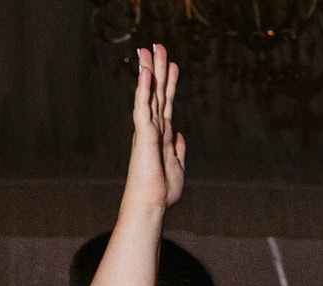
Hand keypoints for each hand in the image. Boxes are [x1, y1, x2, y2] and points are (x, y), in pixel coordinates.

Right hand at [125, 44, 186, 212]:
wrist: (153, 203)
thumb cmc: (163, 189)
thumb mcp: (178, 165)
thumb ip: (178, 148)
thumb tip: (179, 134)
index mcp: (162, 133)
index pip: (166, 101)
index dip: (169, 82)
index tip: (172, 64)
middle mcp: (154, 127)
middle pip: (156, 91)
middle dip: (158, 68)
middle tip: (158, 45)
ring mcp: (147, 129)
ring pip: (148, 93)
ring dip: (149, 71)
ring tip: (149, 49)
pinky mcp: (144, 134)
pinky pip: (143, 106)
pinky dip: (144, 89)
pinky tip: (145, 72)